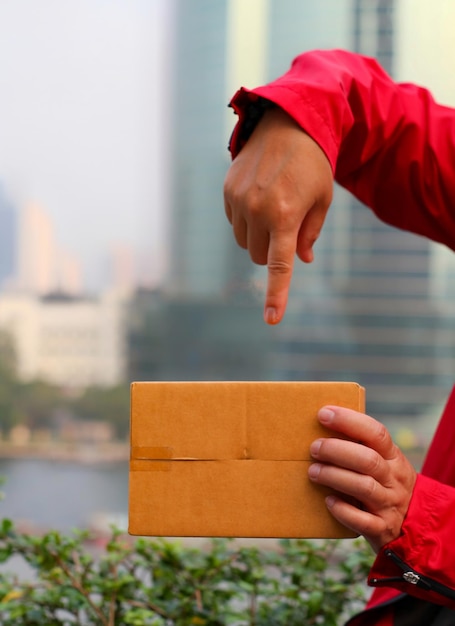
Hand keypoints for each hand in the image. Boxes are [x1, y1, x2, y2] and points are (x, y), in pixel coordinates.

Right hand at [223, 107, 332, 324]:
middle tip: (287, 227)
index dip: (276, 294)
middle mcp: (257, 209)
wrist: (288, 122)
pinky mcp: (227, 191)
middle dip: (272, 252)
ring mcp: (238, 200)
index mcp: (285, 215)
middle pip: (259, 257)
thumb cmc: (313, 164)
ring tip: (273, 208)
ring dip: (258, 238)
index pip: (279, 266)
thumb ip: (311, 233)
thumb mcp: (322, 199)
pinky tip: (259, 197)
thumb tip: (303, 260)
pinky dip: (246, 221)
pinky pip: (234, 223)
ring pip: (244, 243)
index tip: (271, 320)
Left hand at [308, 406, 416, 552]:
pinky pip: (363, 521)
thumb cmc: (386, 485)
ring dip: (335, 476)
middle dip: (337, 450)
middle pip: (368, 460)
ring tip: (313, 471)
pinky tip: (329, 501)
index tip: (323, 414)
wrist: (416, 526)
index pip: (376, 433)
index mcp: (394, 457)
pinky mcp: (382, 529)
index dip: (349, 421)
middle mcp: (394, 479)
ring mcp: (389, 504)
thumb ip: (362, 448)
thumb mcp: (385, 463)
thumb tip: (322, 426)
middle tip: (314, 448)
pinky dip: (343, 510)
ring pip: (364, 487)